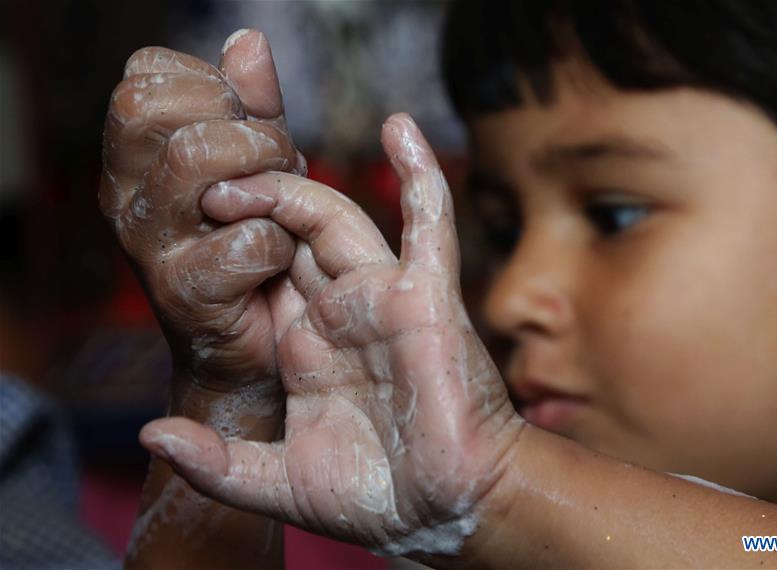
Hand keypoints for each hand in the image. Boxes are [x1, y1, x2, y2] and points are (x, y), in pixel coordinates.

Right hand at [101, 30, 302, 390]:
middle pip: (153, 110)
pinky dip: (279, 242)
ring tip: (282, 203)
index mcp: (135, 160)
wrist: (255, 345)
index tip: (246, 124)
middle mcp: (126, 198)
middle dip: (240, 125)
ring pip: (195, 160)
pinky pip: (245, 239)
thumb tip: (248, 41)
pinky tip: (277, 257)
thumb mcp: (255, 166)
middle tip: (277, 161)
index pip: (142, 79)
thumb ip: (251, 106)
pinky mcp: (187, 295)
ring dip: (265, 172)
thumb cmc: (254, 244)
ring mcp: (150, 247)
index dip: (210, 85)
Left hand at [139, 114, 524, 556]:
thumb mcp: (276, 482)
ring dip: (291, 188)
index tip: (181, 219)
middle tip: (198, 188)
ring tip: (240, 175)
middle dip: (245, 206)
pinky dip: (421, 176)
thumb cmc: (375, 498)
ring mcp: (382, 299)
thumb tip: (151, 437)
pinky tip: (399, 128)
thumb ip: (216, 464)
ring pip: (336, 220)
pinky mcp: (427, 297)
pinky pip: (429, 226)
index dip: (225, 245)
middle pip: (287, 237)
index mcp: (306, 347)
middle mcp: (340, 313)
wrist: (446, 510)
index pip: (258, 276)